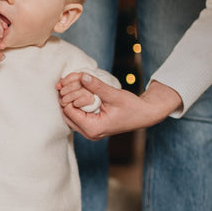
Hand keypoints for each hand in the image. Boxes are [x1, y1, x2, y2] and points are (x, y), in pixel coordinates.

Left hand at [58, 74, 182, 138]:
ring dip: (70, 101)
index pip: (69, 111)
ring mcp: (90, 133)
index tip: (71, 82)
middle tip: (69, 83)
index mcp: (93, 128)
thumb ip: (97, 86)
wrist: (145, 115)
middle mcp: (90, 134)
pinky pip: (77, 117)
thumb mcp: (114, 95)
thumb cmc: (133, 107)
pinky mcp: (92, 128)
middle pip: (66, 115)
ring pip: (70, 116)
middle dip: (66, 98)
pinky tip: (79, 93)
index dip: (67, 95)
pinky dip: (76, 105)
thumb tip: (82, 76)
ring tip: (74, 86)